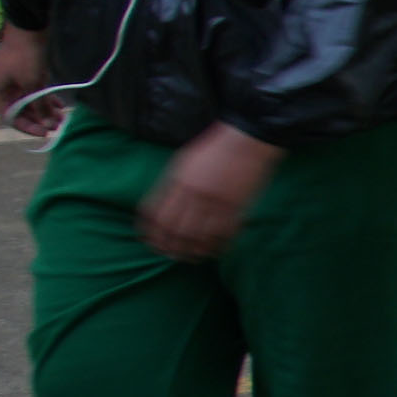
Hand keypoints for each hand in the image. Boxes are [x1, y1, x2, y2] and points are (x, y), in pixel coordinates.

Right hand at [0, 27, 57, 139]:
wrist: (30, 27)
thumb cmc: (26, 56)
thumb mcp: (32, 83)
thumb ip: (39, 105)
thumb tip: (48, 125)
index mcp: (0, 90)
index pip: (10, 116)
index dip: (26, 126)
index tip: (44, 132)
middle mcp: (7, 87)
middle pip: (21, 110)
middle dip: (39, 119)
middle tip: (57, 126)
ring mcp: (18, 79)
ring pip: (31, 102)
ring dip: (45, 111)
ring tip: (62, 118)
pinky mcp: (29, 73)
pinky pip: (36, 92)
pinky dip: (47, 99)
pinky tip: (60, 106)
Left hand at [138, 124, 284, 260]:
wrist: (247, 139)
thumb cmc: (215, 148)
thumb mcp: (185, 161)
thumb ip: (173, 184)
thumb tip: (164, 208)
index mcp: (178, 180)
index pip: (156, 213)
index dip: (150, 231)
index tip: (149, 240)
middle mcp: (194, 193)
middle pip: (174, 229)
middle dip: (169, 246)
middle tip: (168, 254)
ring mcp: (216, 201)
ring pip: (197, 236)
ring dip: (191, 250)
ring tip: (189, 257)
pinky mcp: (237, 206)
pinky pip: (223, 234)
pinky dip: (216, 246)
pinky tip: (212, 250)